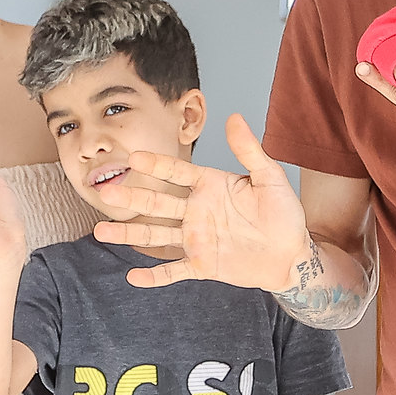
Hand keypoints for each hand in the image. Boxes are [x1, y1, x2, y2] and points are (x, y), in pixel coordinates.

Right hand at [92, 115, 310, 290]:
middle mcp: (196, 211)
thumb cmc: (284, 214)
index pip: (177, 173)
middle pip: (157, 203)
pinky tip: (133, 277)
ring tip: (102, 231)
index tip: (135, 157)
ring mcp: (196, 239)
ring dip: (129, 234)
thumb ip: (249, 151)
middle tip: (106, 191)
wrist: (293, 255)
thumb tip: (234, 117)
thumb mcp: (270, 179)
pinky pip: (173, 271)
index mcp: (209, 186)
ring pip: (156, 236)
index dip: (157, 166)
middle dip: (131, 198)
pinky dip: (154, 276)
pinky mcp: (202, 265)